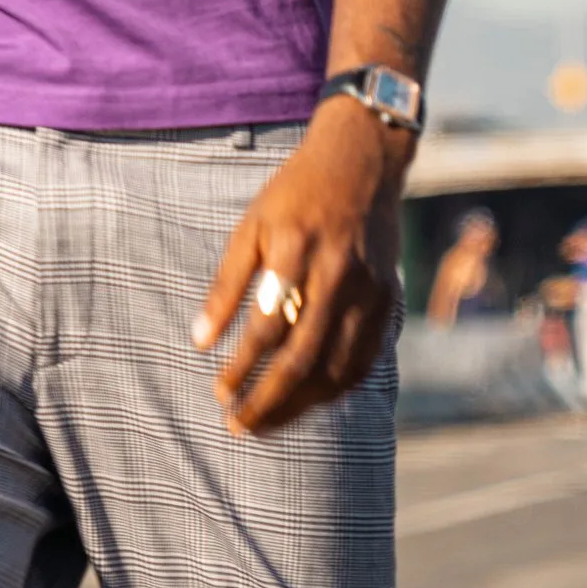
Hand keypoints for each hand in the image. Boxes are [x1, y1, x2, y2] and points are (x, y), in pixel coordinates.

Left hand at [192, 102, 406, 436]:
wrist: (363, 161)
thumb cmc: (295, 194)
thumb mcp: (250, 225)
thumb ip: (226, 284)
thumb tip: (198, 342)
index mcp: (297, 249)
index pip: (267, 326)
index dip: (241, 366)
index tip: (219, 392)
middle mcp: (338, 273)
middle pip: (303, 357)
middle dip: (268, 400)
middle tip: (238, 426)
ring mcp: (369, 290)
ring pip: (337, 368)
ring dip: (300, 405)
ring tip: (267, 424)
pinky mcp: (388, 301)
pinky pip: (363, 361)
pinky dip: (335, 390)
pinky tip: (308, 402)